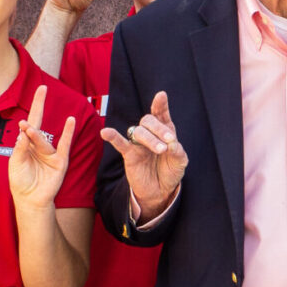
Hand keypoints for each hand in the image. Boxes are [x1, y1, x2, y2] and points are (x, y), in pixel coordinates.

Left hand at [8, 85, 77, 210]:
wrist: (30, 199)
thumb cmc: (20, 181)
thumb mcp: (15, 164)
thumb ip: (19, 149)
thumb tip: (24, 132)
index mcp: (26, 145)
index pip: (28, 125)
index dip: (27, 116)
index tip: (26, 109)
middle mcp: (38, 146)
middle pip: (38, 123)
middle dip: (39, 105)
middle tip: (42, 89)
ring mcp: (50, 153)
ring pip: (43, 140)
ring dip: (36, 135)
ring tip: (28, 130)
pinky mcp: (59, 162)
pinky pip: (64, 145)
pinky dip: (68, 133)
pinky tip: (71, 121)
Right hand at [102, 90, 189, 215]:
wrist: (160, 190)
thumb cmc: (171, 171)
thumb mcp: (180, 161)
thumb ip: (177, 150)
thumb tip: (170, 143)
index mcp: (165, 131)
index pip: (161, 115)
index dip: (160, 105)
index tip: (161, 95)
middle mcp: (150, 134)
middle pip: (148, 120)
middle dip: (159, 129)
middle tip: (169, 142)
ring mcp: (138, 143)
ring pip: (138, 132)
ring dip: (150, 139)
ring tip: (161, 150)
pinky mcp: (129, 154)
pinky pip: (119, 143)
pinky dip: (112, 137)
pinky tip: (105, 132)